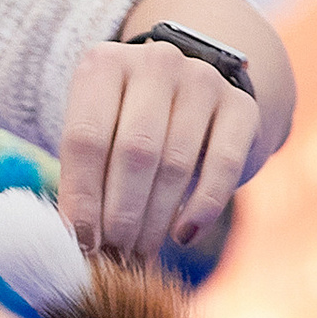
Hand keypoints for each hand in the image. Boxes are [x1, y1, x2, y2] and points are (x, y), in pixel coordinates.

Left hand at [58, 0, 291, 261]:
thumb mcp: (96, 134)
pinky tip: (183, 236)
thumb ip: (82, 178)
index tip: (82, 243)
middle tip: (115, 254)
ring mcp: (203, 79)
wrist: (188, 94)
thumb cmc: (125, 124)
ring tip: (140, 252)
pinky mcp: (241, 105)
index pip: (86, 139)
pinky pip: (223, 165)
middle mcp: (155, 62)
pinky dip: (203, 208)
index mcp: (103, 65)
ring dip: (156, 218)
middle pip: (134, 152)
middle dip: (122, 214)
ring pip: (176, 163)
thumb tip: (76, 241)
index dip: (83, 198)